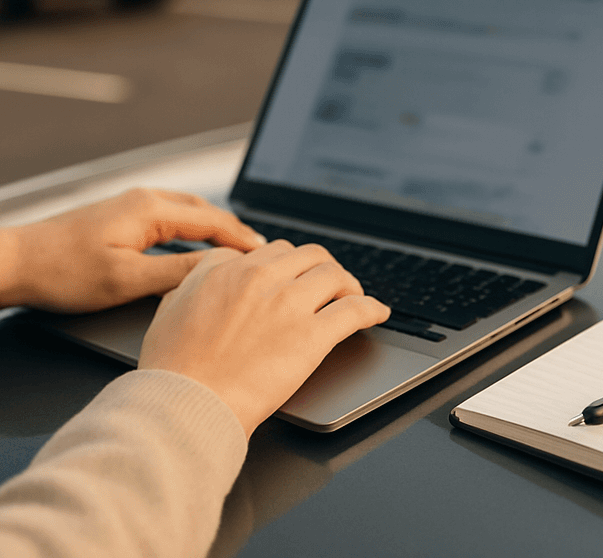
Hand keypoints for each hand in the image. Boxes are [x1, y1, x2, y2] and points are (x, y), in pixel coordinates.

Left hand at [0, 188, 265, 312]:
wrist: (15, 262)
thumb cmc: (63, 272)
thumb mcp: (125, 279)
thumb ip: (175, 273)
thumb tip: (217, 269)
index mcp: (151, 210)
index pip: (213, 221)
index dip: (243, 239)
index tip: (266, 253)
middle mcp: (145, 199)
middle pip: (206, 210)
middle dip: (234, 229)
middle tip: (259, 251)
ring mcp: (131, 204)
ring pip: (188, 211)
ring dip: (215, 227)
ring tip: (235, 247)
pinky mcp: (120, 214)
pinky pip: (171, 216)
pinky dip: (193, 228)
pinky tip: (194, 244)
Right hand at [138, 240, 389, 436]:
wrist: (184, 406)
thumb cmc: (173, 369)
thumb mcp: (171, 306)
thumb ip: (198, 278)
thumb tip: (219, 268)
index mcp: (228, 270)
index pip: (273, 251)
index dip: (289, 266)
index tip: (296, 277)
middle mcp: (262, 279)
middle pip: (309, 256)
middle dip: (322, 269)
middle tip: (329, 286)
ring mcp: (289, 305)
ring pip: (335, 275)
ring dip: (348, 286)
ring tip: (352, 298)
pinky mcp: (312, 336)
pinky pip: (354, 311)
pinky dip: (371, 308)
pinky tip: (377, 313)